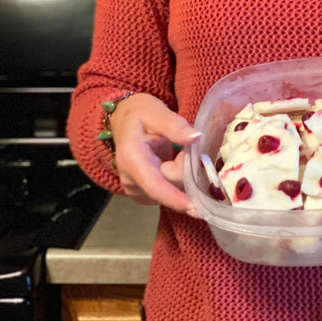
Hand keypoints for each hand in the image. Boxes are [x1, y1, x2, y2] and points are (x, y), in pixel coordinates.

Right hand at [108, 93, 200, 212]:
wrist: (124, 120)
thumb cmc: (140, 113)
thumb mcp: (156, 112)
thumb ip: (175, 126)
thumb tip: (197, 138)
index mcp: (131, 158)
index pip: (154, 185)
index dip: (175, 198)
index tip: (195, 208)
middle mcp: (130, 179)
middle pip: (168, 188)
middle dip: (186, 172)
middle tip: (188, 148)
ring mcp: (135, 188)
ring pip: (170, 191)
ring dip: (182, 175)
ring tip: (177, 152)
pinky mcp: (142, 193)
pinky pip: (167, 192)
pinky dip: (177, 179)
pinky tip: (173, 162)